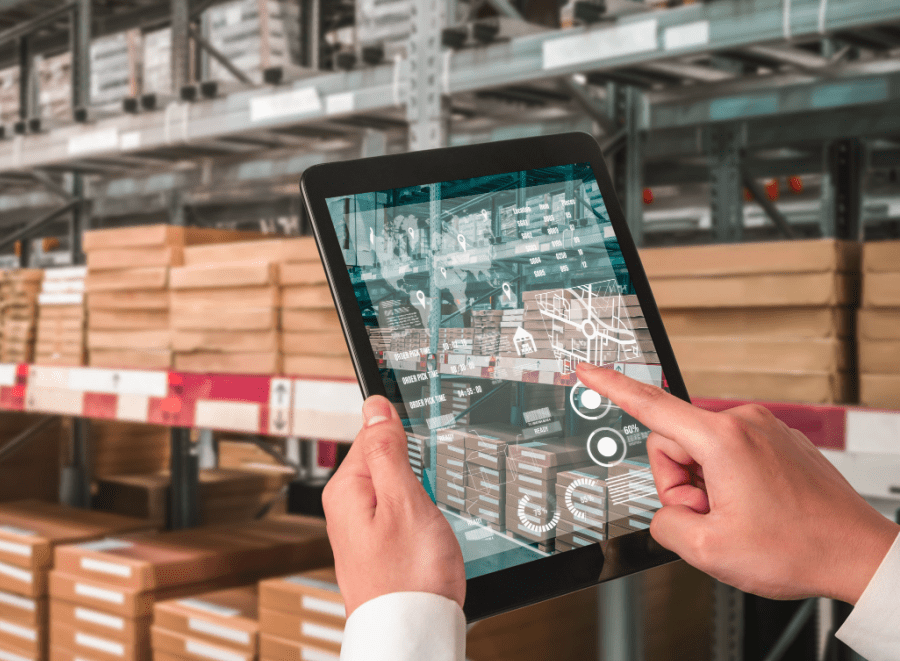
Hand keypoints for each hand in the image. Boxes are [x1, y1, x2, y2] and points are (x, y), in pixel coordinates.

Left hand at [322, 395, 465, 615]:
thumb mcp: (404, 500)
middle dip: (413, 464)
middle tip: (432, 487)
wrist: (412, 634)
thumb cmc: (409, 577)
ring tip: (431, 513)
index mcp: (347, 488)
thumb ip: (387, 450)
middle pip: (384, 459)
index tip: (427, 439)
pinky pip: (397, 512)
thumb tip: (374, 406)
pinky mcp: (377, 546)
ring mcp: (361, 528)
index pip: (373, 433)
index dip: (405, 433)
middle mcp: (347, 507)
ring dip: (417, 490)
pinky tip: (427, 528)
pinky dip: (416, 512)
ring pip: (395, 487)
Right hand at [576, 363, 899, 604]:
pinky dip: (729, 482)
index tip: (587, 370)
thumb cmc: (799, 549)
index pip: (649, 405)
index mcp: (722, 440)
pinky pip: (730, 454)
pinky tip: (756, 508)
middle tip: (712, 518)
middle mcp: (743, 423)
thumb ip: (664, 525)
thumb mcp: (709, 552)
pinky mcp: (776, 440)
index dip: (610, 386)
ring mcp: (764, 428)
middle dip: (680, 485)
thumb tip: (668, 513)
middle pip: (674, 444)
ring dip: (707, 487)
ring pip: (702, 452)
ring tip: (739, 516)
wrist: (857, 555)